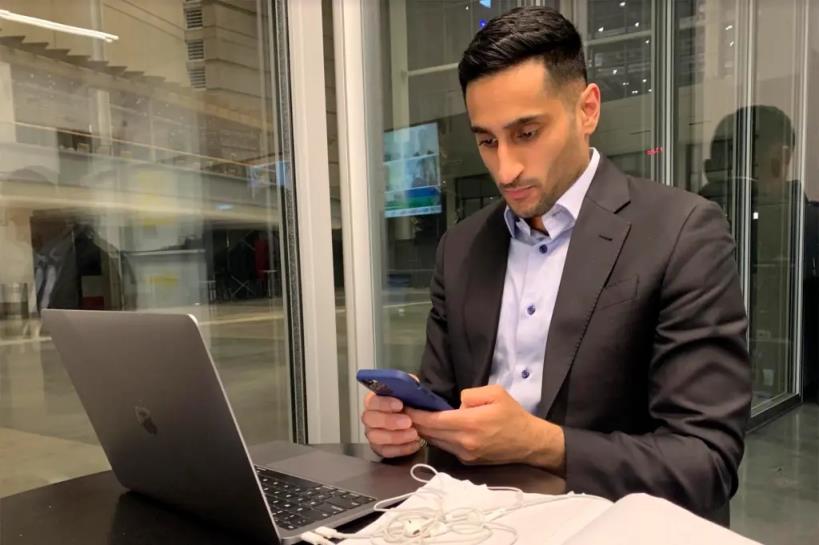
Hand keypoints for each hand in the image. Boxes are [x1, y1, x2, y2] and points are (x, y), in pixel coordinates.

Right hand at [361, 392, 423, 457]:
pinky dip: (401, 449)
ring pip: (376, 437)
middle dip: (389, 421)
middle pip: (370, 419)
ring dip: (396, 436)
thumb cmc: (410, 405)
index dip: (384, 403)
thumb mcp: (411, 391)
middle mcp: (370, 417)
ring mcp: (373, 433)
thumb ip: (409, 386)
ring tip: (414, 434)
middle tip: (407, 421)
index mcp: (375, 401)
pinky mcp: (380, 448)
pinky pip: (386, 451)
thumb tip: (411, 383)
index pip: (372, 400)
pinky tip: (414, 444)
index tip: (400, 404)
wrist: (417, 421)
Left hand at [406, 385, 564, 470]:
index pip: (433, 421)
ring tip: (414, 418)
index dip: (415, 414)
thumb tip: (454, 404)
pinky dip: (437, 437)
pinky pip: (446, 447)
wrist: (529, 443)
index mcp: (469, 424)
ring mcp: (464, 455)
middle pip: (429, 433)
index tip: (404, 405)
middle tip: (403, 409)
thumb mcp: (495, 393)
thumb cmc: (513, 415)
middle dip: (414, 422)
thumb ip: (469, 394)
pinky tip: (434, 428)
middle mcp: (463, 443)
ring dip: (424, 431)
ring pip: (435, 442)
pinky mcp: (467, 461)